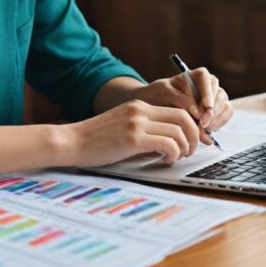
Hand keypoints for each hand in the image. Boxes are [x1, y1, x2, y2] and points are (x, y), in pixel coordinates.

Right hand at [63, 99, 201, 166]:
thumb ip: (143, 129)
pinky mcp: (133, 138)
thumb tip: (168, 144)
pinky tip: (166, 160)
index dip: (190, 127)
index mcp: (138, 106)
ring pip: (179, 131)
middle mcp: (140, 110)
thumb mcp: (122, 126)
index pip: (177, 110)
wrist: (71, 141)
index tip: (191, 141)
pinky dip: (173, 154)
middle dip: (194, 136)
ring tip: (176, 158)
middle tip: (190, 151)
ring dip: (185, 148)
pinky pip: (168, 143)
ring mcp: (137, 123)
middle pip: (183, 117)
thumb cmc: (94, 140)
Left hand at [130, 68, 232, 137]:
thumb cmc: (159, 95)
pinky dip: (221, 121)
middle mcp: (207, 84)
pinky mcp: (217, 108)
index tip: (206, 106)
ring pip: (224, 103)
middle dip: (212, 109)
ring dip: (217, 116)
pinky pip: (227, 112)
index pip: (205, 77)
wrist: (156, 103)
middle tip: (203, 123)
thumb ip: (181, 103)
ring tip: (204, 127)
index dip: (208, 91)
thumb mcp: (165, 95)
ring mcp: (214, 96)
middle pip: (218, 92)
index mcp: (194, 75)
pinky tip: (210, 129)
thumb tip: (199, 114)